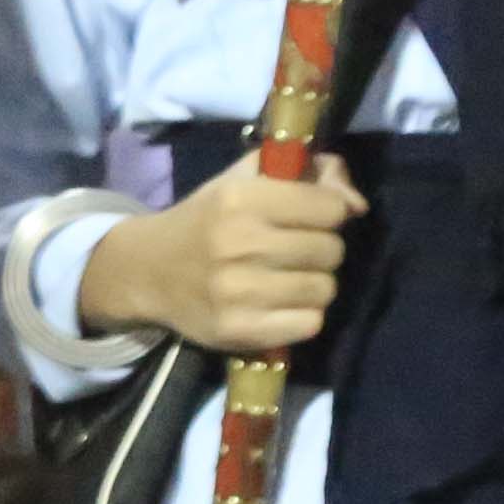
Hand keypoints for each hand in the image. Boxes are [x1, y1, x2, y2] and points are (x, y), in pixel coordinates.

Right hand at [78, 154, 363, 355]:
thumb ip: (308, 173)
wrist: (146, 271)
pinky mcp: (238, 330)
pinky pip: (310, 324)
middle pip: (332, 250)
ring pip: (325, 289)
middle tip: (292, 252)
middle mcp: (238, 243)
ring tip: (285, 280)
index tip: (304, 218)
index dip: (325, 213)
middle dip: (319, 250)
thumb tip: (357, 205)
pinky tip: (278, 306)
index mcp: (240, 198)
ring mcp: (237, 291)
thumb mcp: (246, 180)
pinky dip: (301, 316)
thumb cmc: (207, 220)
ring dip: (313, 285)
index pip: (331, 209)